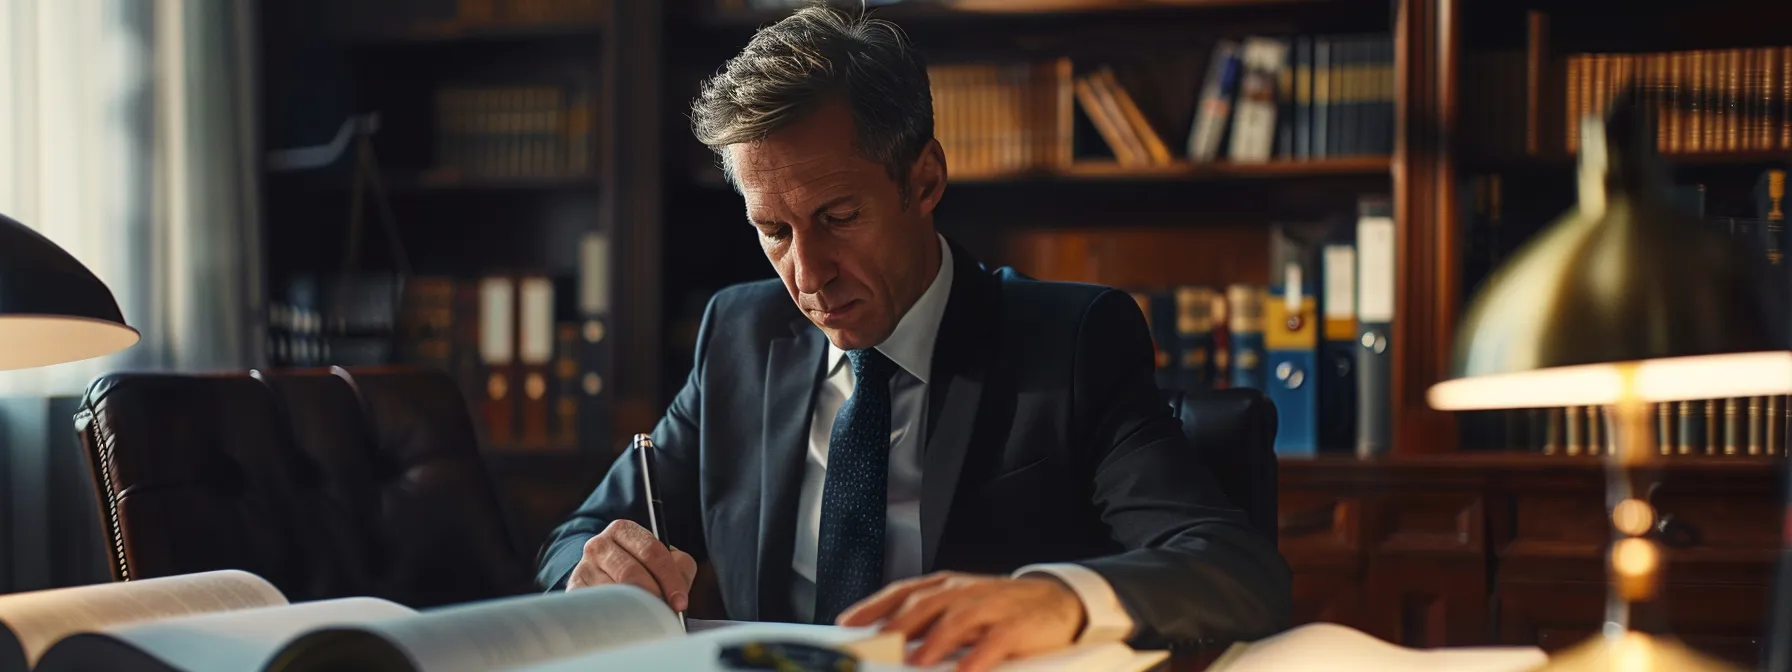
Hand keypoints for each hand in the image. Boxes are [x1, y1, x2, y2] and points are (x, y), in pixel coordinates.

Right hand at [566, 519, 697, 610]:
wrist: (604, 576)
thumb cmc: (643, 568)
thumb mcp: (665, 560)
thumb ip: (680, 568)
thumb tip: (678, 595)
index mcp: (623, 530)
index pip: (651, 552)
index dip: (670, 579)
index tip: (680, 603)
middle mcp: (599, 545)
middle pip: (631, 573)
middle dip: (653, 596)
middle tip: (665, 615)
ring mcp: (583, 568)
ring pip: (614, 593)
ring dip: (635, 610)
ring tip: (648, 620)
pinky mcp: (573, 591)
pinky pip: (597, 608)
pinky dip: (616, 618)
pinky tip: (626, 624)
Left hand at [837, 572, 1084, 671]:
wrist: (1058, 602)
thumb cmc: (1002, 609)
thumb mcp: (962, 607)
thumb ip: (930, 620)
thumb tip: (891, 642)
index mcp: (948, 585)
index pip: (904, 590)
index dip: (874, 605)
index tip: (848, 623)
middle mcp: (966, 591)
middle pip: (926, 603)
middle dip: (898, 624)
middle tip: (877, 645)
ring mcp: (993, 605)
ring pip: (958, 617)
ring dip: (934, 640)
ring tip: (915, 660)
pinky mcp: (1018, 625)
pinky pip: (996, 641)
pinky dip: (978, 657)